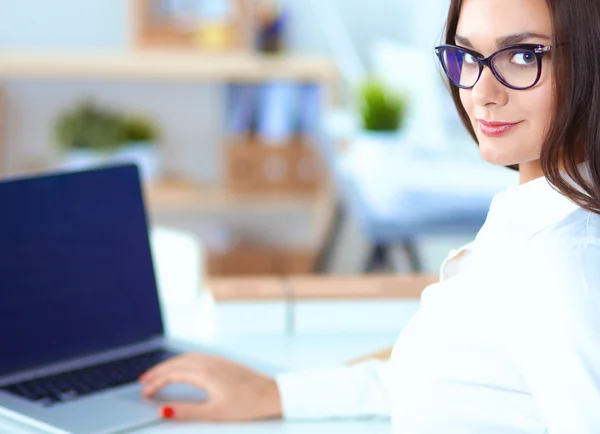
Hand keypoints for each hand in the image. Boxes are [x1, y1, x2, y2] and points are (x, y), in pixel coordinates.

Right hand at [139, 353, 282, 421]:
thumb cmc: (246, 404)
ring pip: (186, 357)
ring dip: (169, 365)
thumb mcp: (214, 412)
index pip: (172, 374)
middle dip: (157, 372)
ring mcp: (217, 359)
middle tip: (143, 382)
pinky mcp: (223, 361)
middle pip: (176, 363)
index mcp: (205, 373)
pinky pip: (196, 356)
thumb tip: (164, 410)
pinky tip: (181, 368)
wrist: (271, 393)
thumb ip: (187, 411)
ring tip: (157, 375)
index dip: (156, 382)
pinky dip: (182, 361)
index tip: (144, 392)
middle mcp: (209, 362)